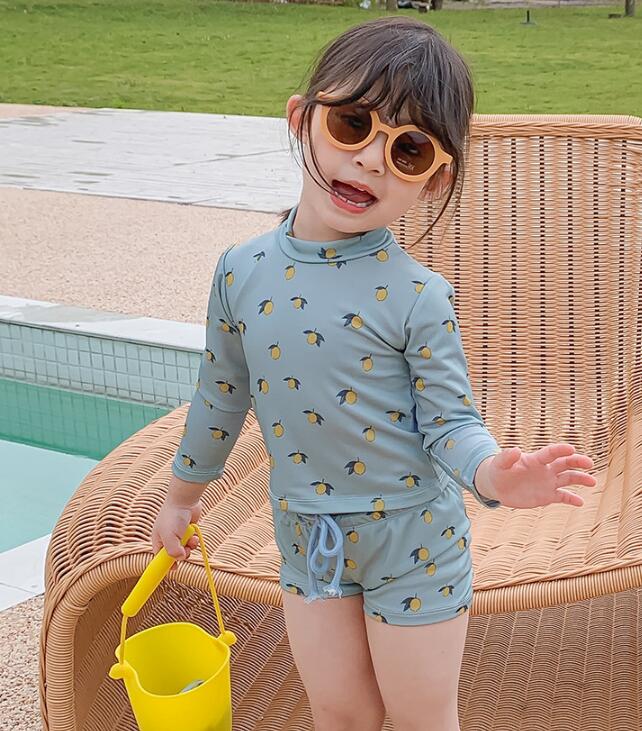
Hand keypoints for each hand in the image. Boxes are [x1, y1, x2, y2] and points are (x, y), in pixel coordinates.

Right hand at [151, 496, 202, 570]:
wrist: (184, 499)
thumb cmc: (173, 516)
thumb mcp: (170, 537)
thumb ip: (173, 551)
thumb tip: (181, 558)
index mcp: (158, 540)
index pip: (159, 558)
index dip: (165, 565)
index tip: (173, 570)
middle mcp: (167, 538)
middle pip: (174, 555)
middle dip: (181, 555)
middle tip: (185, 551)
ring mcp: (178, 534)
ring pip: (185, 549)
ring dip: (189, 546)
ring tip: (190, 539)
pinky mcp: (188, 530)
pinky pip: (191, 541)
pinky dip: (193, 539)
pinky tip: (194, 533)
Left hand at [477, 443, 596, 508]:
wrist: (497, 485)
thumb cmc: (498, 470)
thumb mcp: (499, 464)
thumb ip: (506, 457)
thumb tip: (516, 450)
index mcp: (535, 460)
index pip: (550, 453)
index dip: (560, 450)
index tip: (571, 448)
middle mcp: (545, 470)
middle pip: (564, 463)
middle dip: (577, 462)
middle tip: (589, 463)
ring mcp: (547, 482)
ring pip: (567, 479)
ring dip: (580, 479)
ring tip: (592, 482)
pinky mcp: (547, 496)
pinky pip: (562, 496)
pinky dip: (571, 499)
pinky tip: (581, 502)